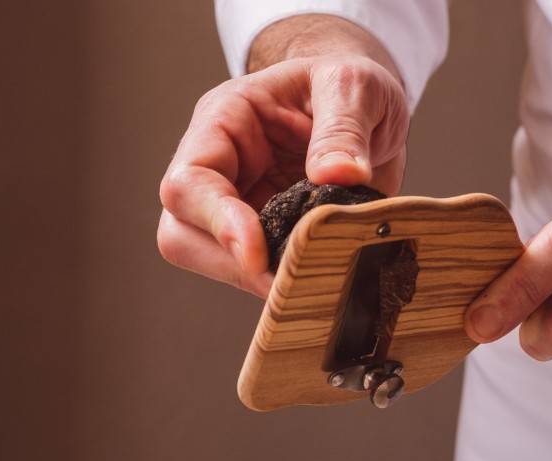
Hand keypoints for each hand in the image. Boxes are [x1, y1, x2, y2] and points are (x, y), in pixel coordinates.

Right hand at [157, 54, 407, 296]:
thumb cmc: (349, 85)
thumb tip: (337, 174)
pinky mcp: (270, 236)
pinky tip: (322, 280)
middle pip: (183, 233)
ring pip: (215, 262)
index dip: (218, 223)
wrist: (369, 108)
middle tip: (291, 280)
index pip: (190, 181)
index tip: (258, 256)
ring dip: (258, 281)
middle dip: (231, 264)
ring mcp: (241, 207)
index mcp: (225, 121)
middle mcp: (222, 167)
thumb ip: (344, 127)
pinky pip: (259, 274)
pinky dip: (285, 284)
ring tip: (313, 279)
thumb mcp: (355, 86)